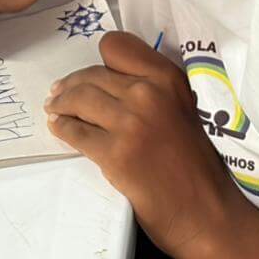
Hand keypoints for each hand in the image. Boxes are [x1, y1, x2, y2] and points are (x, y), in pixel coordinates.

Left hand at [46, 32, 245, 258]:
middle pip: (92, 75)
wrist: (205, 211)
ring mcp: (130, 122)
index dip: (99, 60)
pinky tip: (58, 129)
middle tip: (59, 93)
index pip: (118, 46)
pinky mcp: (114, 153)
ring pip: (79, 100)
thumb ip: (153, 90)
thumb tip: (109, 84)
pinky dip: (62, 129)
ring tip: (54, 109)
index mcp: (168, 78)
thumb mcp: (183, 110)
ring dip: (60, 105)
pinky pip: (75, 133)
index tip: (90, 74)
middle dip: (71, 85)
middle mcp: (149, 92)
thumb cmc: (197, 165)